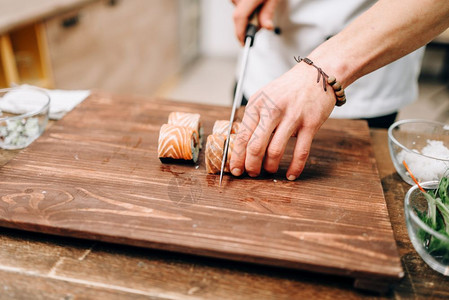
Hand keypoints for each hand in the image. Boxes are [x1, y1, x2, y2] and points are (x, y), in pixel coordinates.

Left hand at [229, 62, 335, 179]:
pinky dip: (295, 167)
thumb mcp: (264, 97)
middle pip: (254, 146)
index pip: (241, 136)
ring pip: (275, 150)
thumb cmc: (288, 90)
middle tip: (251, 174)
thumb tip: (242, 147)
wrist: (317, 75)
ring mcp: (292, 116)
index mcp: (256, 104)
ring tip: (268, 171)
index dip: (237, 157)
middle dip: (251, 165)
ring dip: (269, 167)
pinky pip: (300, 152)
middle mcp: (272, 109)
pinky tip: (290, 175)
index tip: (235, 170)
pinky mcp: (310, 123)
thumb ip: (254, 118)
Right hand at [231, 0, 279, 44]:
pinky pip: (238, 5)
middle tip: (262, 20)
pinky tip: (254, 3)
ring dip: (248, 15)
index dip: (241, 33)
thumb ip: (268, 13)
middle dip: (250, 24)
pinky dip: (246, 8)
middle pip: (239, 17)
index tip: (244, 42)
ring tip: (259, 6)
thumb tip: (266, 27)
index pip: (239, 18)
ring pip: (239, 12)